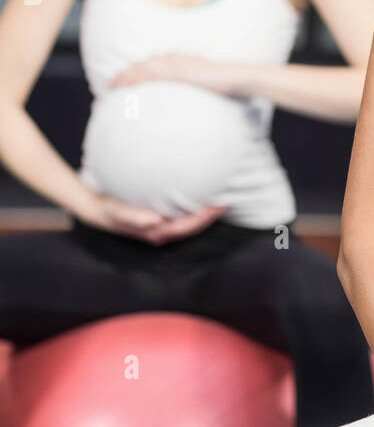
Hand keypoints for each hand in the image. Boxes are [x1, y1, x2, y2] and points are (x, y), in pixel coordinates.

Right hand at [78, 191, 226, 243]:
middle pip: (192, 226)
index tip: (219, 205)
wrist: (95, 208)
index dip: (205, 218)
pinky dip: (191, 206)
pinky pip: (180, 214)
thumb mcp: (116, 211)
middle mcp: (161, 231)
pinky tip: (199, 195)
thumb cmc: (107, 209)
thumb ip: (133, 217)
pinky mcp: (158, 218)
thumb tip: (155, 220)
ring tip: (218, 197)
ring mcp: (160, 226)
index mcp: (155, 232)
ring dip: (203, 212)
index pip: (187, 227)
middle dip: (210, 216)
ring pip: (187, 222)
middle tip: (226, 199)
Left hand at [106, 52, 234, 94]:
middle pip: (144, 65)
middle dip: (126, 74)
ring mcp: (175, 64)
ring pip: (144, 68)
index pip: (152, 65)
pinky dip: (137, 79)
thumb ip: (192, 90)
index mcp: (179, 61)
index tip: (123, 81)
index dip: (136, 72)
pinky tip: (127, 87)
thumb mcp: (204, 85)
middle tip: (111, 84)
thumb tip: (187, 103)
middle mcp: (174, 59)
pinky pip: (152, 75)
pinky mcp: (177, 71)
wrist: (234, 78)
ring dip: (127, 76)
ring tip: (113, 86)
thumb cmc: (224, 84)